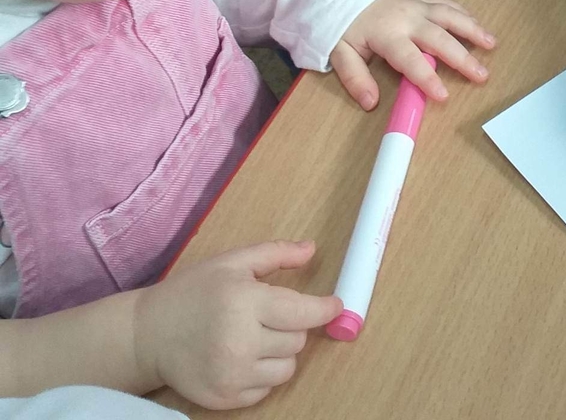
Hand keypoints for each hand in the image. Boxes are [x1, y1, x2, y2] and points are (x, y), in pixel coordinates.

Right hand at [134, 240, 341, 409]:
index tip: (335, 306)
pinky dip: (264, 373)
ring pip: (287, 368)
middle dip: (294, 326)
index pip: (303, 312)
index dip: (325, 309)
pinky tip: (246, 356)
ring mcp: (232, 375)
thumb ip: (276, 254)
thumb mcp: (233, 262)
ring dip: (282, 352)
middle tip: (273, 316)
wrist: (148, 335)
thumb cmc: (193, 292)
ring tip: (259, 336)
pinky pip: (266, 389)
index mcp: (245, 303)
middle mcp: (240, 342)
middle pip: (298, 341)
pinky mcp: (224, 399)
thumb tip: (312, 249)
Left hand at [330, 0, 494, 106]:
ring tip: (492, 43)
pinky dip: (463, 13)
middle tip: (482, 75)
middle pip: (440, 39)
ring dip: (472, 29)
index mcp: (387, 35)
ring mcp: (417, 3)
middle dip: (463, 58)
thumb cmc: (341, 22)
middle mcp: (408, 18)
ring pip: (450, 15)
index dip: (427, 78)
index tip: (444, 95)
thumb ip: (355, 78)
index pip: (411, 61)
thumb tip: (370, 102)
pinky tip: (476, 23)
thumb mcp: (339, 52)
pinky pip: (446, 3)